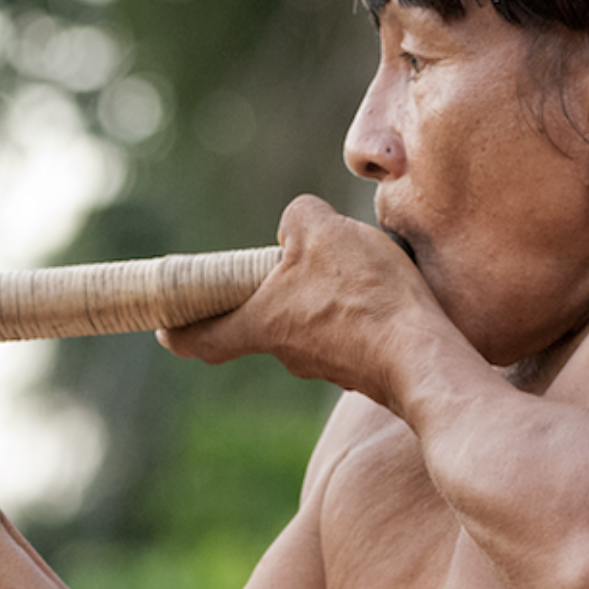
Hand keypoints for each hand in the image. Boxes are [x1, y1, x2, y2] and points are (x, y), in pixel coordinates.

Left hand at [160, 196, 446, 408]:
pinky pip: (348, 337)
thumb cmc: (365, 294)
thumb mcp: (324, 230)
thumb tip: (295, 226)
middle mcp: (288, 355)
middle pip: (260, 326)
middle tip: (282, 266)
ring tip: (351, 267)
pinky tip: (380, 293)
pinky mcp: (364, 371)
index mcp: (262, 325)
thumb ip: (298, 217)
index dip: (178, 332)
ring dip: (317, 302)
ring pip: (308, 329)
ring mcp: (328, 368)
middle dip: (266, 298)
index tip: (164, 326)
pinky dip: (353, 316)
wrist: (424, 355)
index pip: (201, 341)